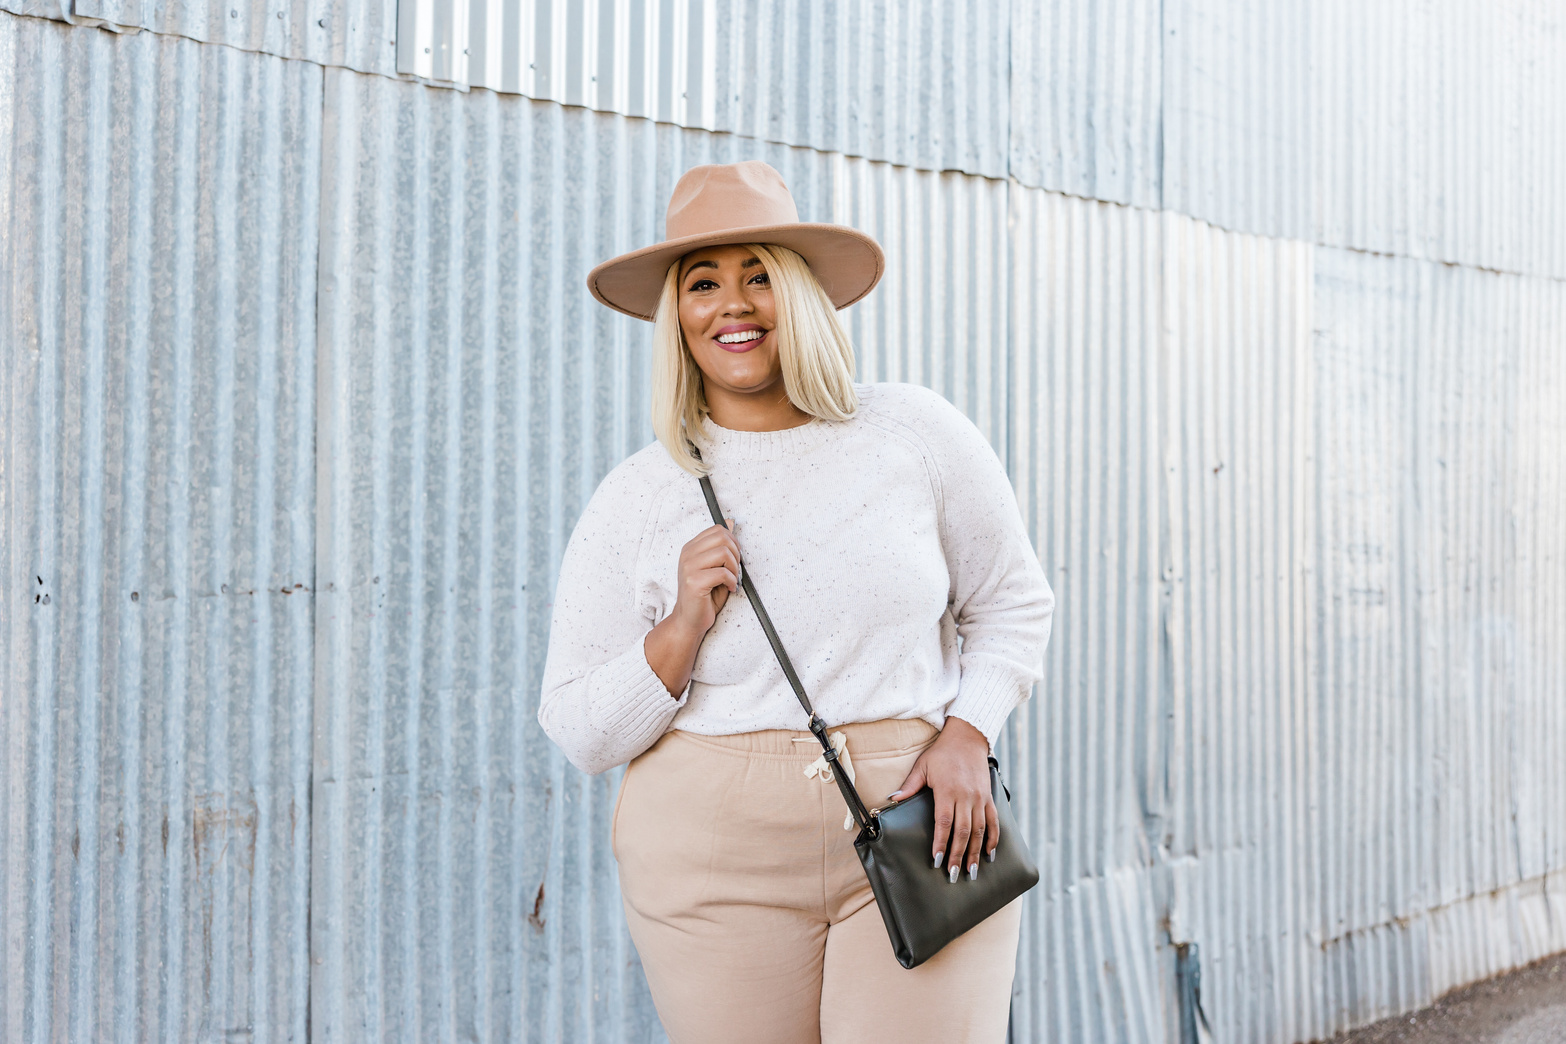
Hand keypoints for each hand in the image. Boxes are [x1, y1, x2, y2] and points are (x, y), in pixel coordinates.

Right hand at [644, 520, 740, 696]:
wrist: (689, 620)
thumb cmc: (704, 595)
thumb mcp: (714, 566)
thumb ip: (721, 546)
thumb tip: (731, 523)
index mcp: (690, 548)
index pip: (718, 530)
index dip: (733, 542)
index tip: (734, 559)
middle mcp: (687, 555)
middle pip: (723, 538)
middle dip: (736, 554)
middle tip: (735, 571)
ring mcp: (688, 568)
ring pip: (724, 553)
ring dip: (735, 569)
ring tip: (732, 580)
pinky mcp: (694, 582)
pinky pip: (723, 573)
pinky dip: (733, 582)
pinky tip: (729, 589)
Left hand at [888, 716, 996, 881]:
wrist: (967, 738)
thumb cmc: (941, 753)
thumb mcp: (922, 766)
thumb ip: (909, 786)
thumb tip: (891, 800)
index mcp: (948, 791)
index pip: (944, 822)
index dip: (941, 843)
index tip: (936, 861)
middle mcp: (966, 796)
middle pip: (963, 831)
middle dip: (958, 855)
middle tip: (954, 875)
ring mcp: (980, 798)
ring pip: (980, 830)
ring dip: (976, 853)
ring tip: (972, 872)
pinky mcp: (989, 797)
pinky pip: (994, 821)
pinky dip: (993, 839)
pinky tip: (990, 854)